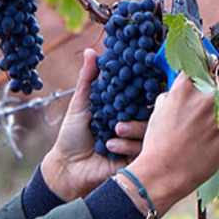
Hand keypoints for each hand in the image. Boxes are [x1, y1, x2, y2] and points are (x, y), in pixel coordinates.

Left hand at [40, 48, 148, 200]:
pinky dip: (128, 144)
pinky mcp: (137, 160)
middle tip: (131, 106)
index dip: (143, 85)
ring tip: (115, 129)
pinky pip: (144, 148)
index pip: (140, 94)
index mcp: (123, 109)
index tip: (143, 77)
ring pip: (151, 129)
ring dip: (134, 127)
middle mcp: (133, 123)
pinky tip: (110, 145)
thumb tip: (91, 51)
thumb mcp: (81, 105)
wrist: (67, 168)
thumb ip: (88, 79)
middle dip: (144, 107)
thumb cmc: (72, 136)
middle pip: (151, 111)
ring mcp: (137, 142)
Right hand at [119, 73, 218, 214]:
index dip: (206, 64)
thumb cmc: (158, 144)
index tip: (210, 63)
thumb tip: (183, 90)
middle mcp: (207, 98)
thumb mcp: (159, 112)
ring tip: (203, 134)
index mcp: (186, 88)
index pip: (202, 65)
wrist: (164, 173)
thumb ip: (174, 95)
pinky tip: (208, 146)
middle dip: (213, 98)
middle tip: (201, 114)